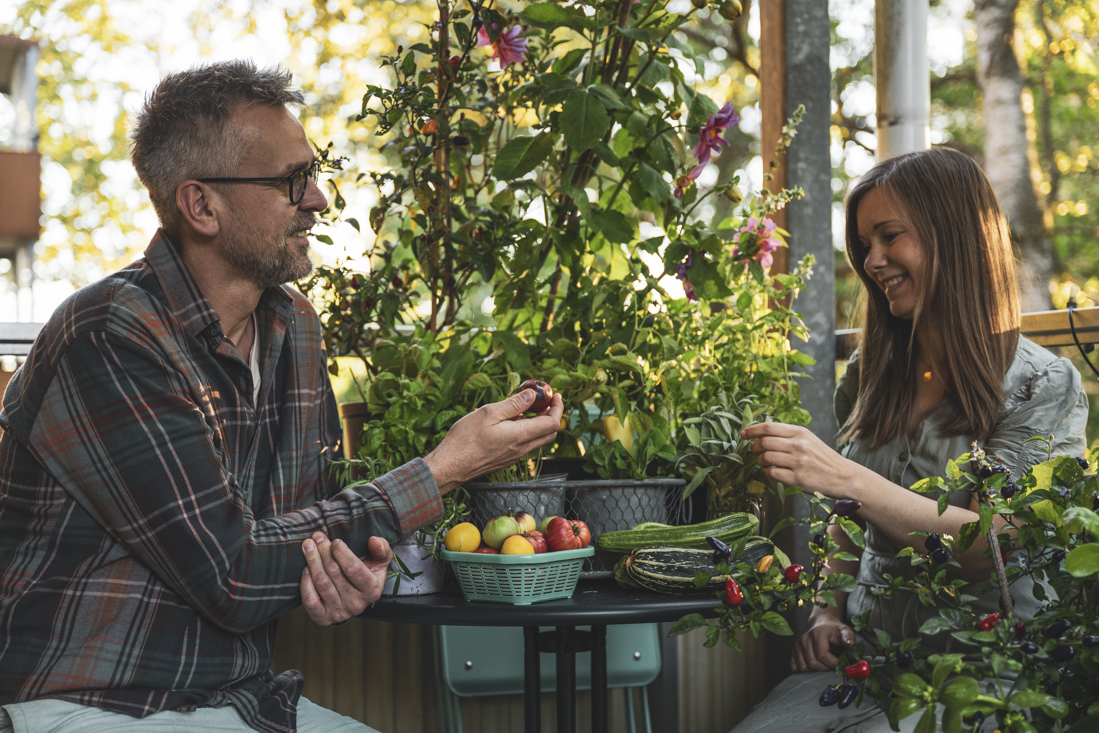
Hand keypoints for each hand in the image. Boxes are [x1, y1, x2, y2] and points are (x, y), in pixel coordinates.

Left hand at [300, 533, 392, 625]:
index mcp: (372, 589)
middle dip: (323, 551)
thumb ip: (382, 549)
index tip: (335, 541)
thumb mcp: (380, 560)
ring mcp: (340, 613)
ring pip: (322, 583)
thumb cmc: (368, 573)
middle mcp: (356, 604)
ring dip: (312, 561)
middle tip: (317, 537)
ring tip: (308, 546)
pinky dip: (306, 583)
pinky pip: (310, 601)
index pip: (353, 569)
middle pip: (334, 573)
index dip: (341, 553)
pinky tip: (306, 569)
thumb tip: (373, 540)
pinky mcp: (324, 618)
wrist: (356, 597)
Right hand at [424, 389, 564, 493]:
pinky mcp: (506, 460)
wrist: (450, 466)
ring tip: (525, 407)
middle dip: (552, 415)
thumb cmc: (465, 439)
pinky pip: (524, 445)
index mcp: (520, 436)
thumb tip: (531, 395)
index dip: (557, 408)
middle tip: (545, 400)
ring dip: (538, 423)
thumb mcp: (488, 413)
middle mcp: (521, 449)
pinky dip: (526, 431)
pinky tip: (511, 421)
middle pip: (549, 433)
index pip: (552, 424)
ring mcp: (514, 457)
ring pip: (537, 440)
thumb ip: (513, 404)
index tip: (556, 395)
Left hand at [740, 422, 862, 499]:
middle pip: (764, 442)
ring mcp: (798, 462)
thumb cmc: (821, 457)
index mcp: (800, 432)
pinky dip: (768, 473)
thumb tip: (761, 433)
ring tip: (765, 463)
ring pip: (765, 458)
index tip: (743, 434)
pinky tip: (774, 472)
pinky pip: (772, 473)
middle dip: (755, 447)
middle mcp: (798, 445)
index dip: (752, 430)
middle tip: (756, 451)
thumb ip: (787, 435)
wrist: (842, 476)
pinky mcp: (797, 478)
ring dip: (760, 461)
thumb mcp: (807, 439)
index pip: (768, 427)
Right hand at [791, 617, 855, 672]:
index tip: (841, 663)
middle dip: (825, 668)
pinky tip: (813, 668)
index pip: (822, 655)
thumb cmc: (835, 630)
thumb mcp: (845, 631)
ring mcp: (797, 646)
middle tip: (833, 666)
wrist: (823, 625)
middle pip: (812, 663)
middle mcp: (804, 639)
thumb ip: (849, 637)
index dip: (833, 663)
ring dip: (815, 671)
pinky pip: (795, 667)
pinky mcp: (794, 651)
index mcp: (816, 633)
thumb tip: (850, 645)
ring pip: (804, 667)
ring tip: (824, 666)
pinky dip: (804, 671)